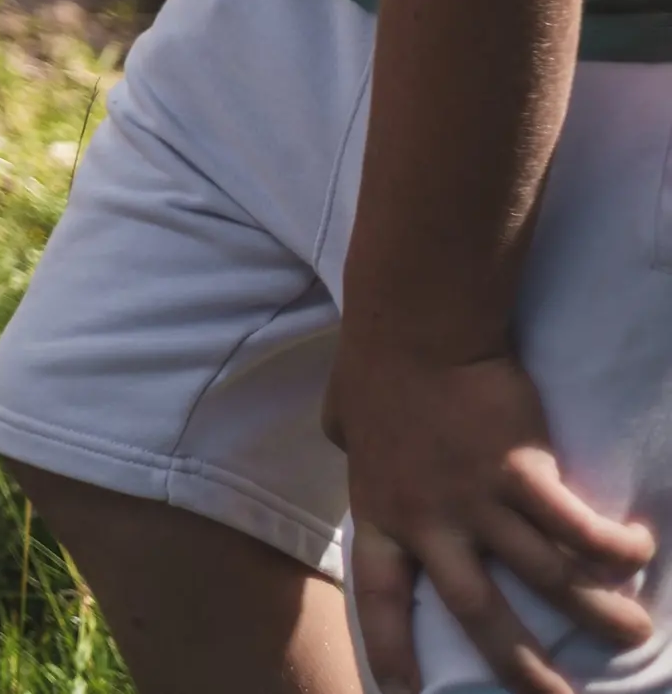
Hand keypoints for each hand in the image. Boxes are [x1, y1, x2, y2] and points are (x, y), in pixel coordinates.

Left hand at [330, 343, 657, 692]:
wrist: (414, 326)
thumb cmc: (377, 365)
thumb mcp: (347, 419)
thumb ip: (354, 447)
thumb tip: (346, 443)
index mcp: (382, 512)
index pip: (382, 596)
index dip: (393, 645)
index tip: (406, 692)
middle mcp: (430, 521)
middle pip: (477, 612)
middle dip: (521, 666)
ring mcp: (477, 500)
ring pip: (546, 577)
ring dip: (595, 610)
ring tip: (632, 633)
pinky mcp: (522, 472)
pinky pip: (577, 527)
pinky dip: (612, 546)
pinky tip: (638, 551)